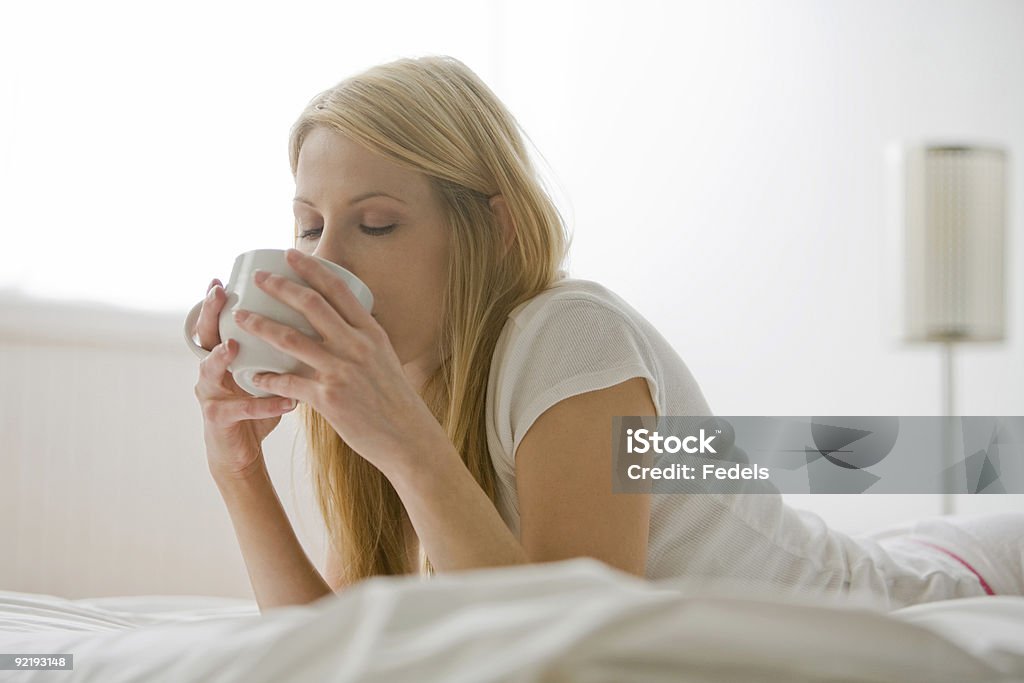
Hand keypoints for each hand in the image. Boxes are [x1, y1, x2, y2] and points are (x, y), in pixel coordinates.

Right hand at [192, 278, 297, 480]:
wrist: (241, 453)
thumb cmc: (258, 406)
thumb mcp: (266, 373)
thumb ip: (278, 350)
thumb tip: (313, 320)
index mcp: (222, 356)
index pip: (215, 323)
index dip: (214, 302)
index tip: (221, 279)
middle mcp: (210, 372)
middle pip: (205, 338)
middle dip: (210, 315)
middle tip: (219, 295)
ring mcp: (211, 395)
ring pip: (210, 371)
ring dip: (222, 356)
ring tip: (233, 345)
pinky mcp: (219, 420)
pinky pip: (242, 410)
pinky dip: (265, 404)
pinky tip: (287, 401)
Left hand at [233, 249, 444, 475]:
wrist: (408, 438)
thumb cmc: (396, 401)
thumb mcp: (385, 359)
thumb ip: (363, 340)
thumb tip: (345, 324)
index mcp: (371, 333)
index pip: (339, 290)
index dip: (312, 269)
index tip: (291, 254)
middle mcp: (357, 347)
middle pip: (311, 306)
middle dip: (280, 287)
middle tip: (259, 277)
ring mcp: (341, 372)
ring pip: (291, 339)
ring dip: (261, 325)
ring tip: (241, 317)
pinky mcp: (328, 399)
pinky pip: (288, 382)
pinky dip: (267, 377)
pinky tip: (252, 375)